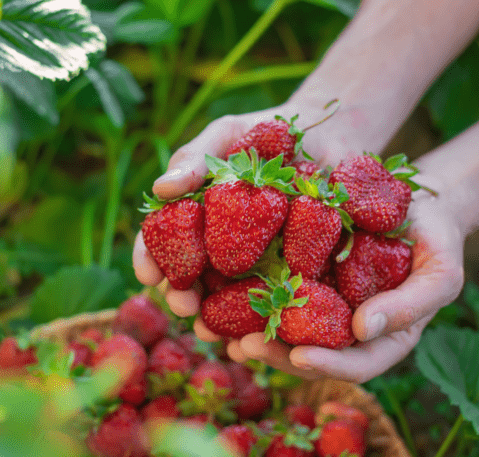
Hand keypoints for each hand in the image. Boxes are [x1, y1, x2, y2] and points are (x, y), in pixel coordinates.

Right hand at [133, 100, 370, 315]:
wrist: (331, 136)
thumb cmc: (268, 132)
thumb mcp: (227, 135)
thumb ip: (193, 159)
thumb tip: (159, 189)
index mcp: (196, 220)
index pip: (162, 244)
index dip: (151, 260)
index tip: (147, 275)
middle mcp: (221, 249)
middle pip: (193, 281)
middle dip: (182, 298)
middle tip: (183, 307)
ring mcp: (259, 265)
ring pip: (231, 301)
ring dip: (219, 321)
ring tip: (214, 332)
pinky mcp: (299, 274)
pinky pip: (282, 301)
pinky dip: (270, 320)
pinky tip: (263, 332)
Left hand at [218, 184, 465, 381]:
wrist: (414, 201)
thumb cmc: (435, 237)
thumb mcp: (441, 270)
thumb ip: (410, 305)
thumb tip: (362, 330)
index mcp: (378, 339)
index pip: (353, 365)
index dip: (326, 365)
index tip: (298, 356)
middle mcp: (343, 329)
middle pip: (305, 354)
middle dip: (273, 354)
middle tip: (243, 345)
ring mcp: (317, 305)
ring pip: (278, 328)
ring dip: (244, 331)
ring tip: (213, 326)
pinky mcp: (295, 275)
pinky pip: (266, 290)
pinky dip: (239, 294)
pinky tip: (213, 288)